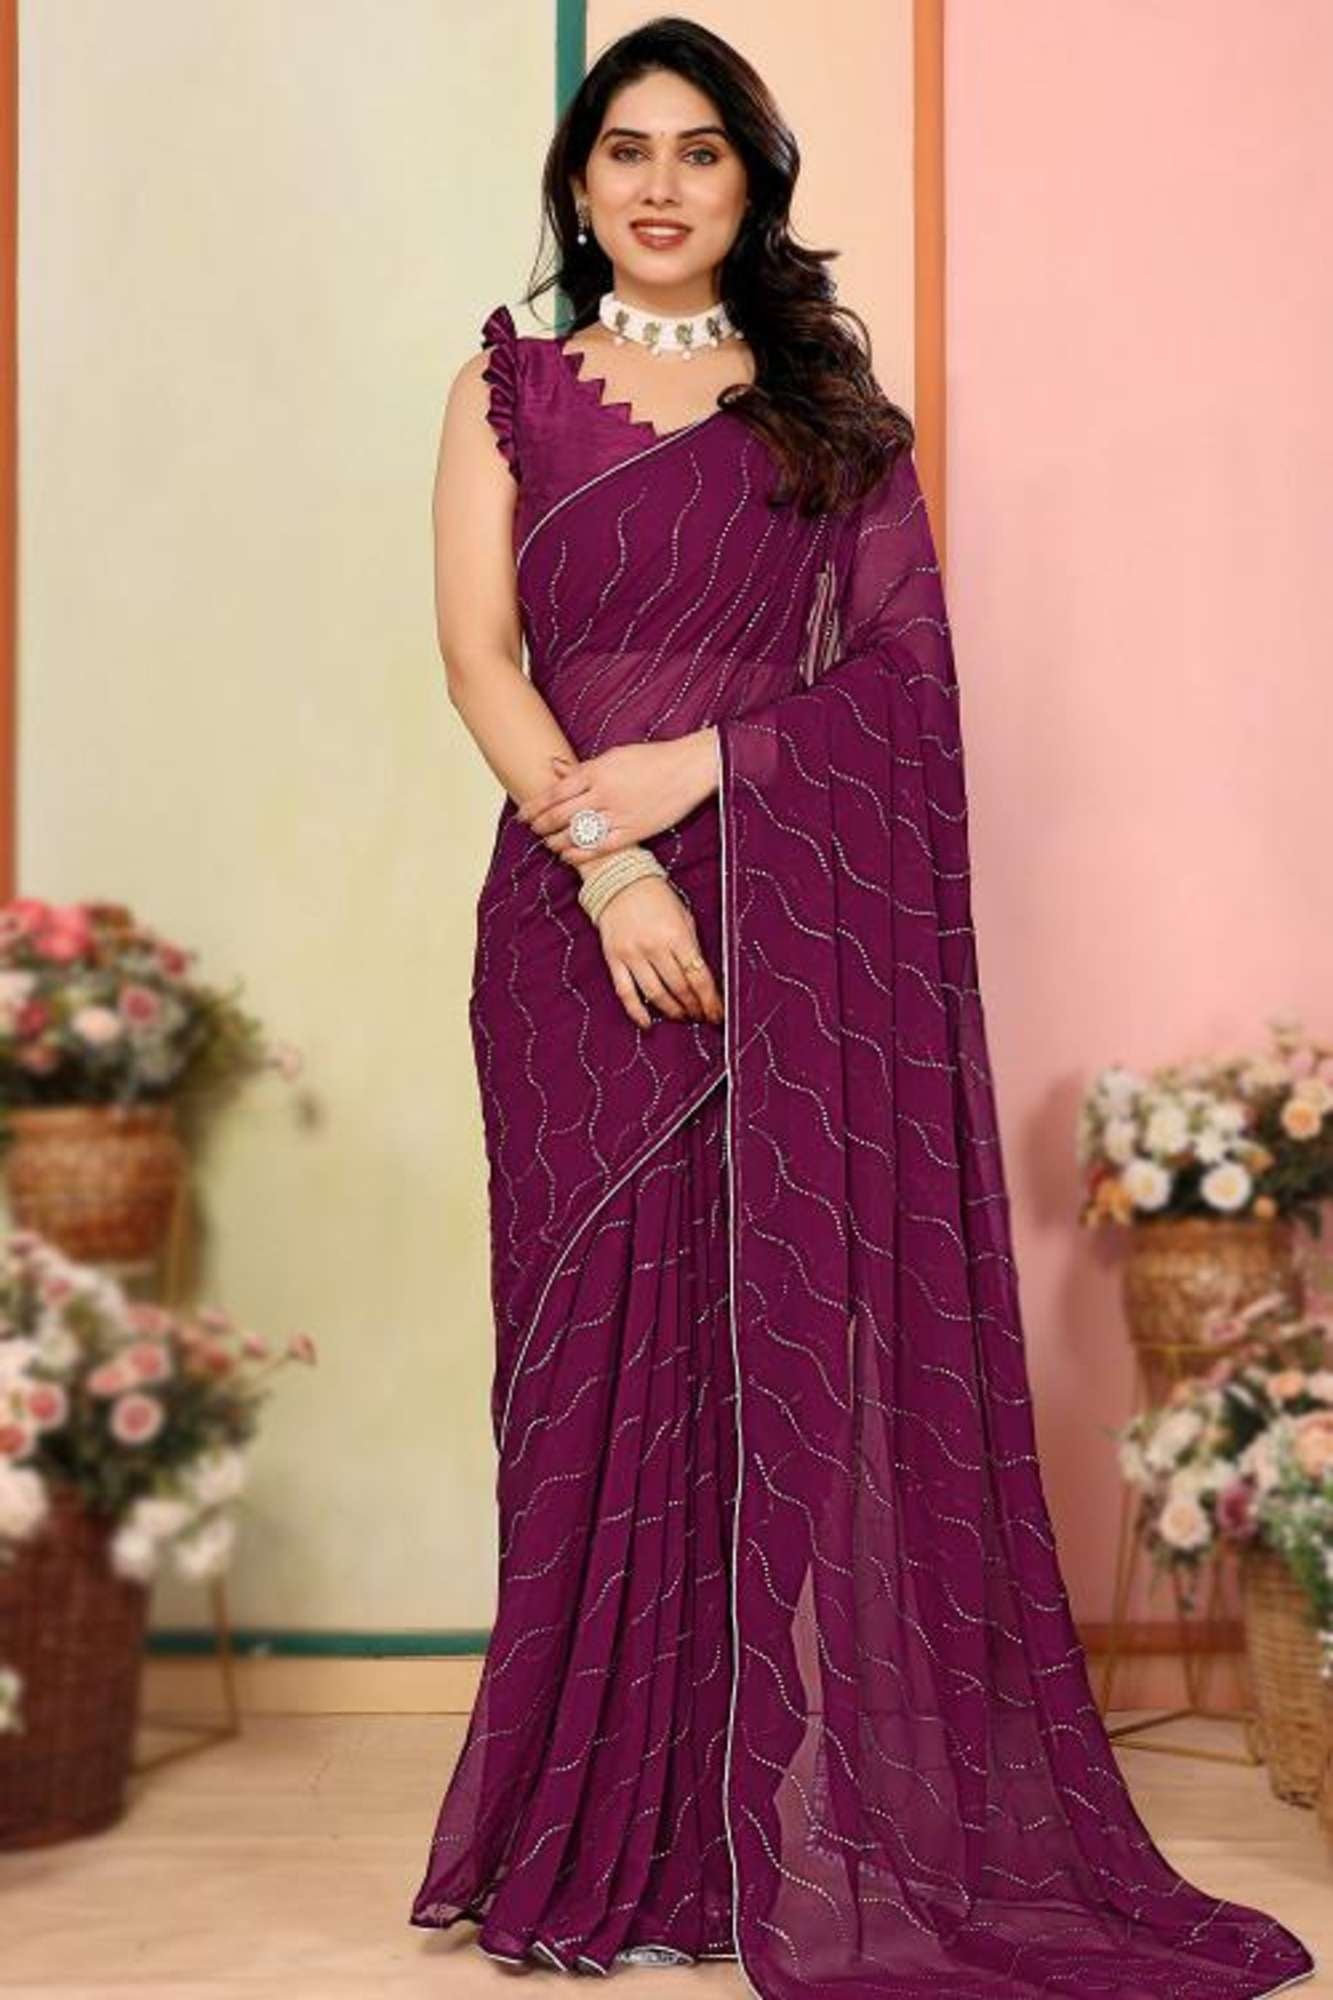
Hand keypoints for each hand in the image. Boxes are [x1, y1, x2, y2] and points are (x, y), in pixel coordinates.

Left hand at [515, 733, 716, 867]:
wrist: (688, 769)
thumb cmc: (652, 759)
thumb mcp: (613, 756)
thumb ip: (582, 767)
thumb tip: (554, 766)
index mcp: (597, 771)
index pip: (555, 793)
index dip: (535, 807)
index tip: (524, 815)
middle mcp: (604, 794)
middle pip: (561, 815)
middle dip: (542, 825)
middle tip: (533, 830)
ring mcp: (619, 815)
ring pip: (577, 834)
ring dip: (557, 842)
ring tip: (548, 844)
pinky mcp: (634, 832)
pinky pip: (600, 848)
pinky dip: (580, 854)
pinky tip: (568, 856)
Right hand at [594, 876, 722, 1029]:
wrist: (619, 880)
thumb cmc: (657, 898)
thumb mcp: (684, 917)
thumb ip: (692, 947)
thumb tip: (702, 980)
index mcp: (677, 935)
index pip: (698, 976)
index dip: (710, 1000)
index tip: (717, 1013)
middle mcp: (654, 947)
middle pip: (679, 988)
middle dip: (694, 1007)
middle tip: (702, 1017)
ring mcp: (632, 954)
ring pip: (656, 994)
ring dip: (673, 1011)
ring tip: (683, 1017)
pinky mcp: (614, 959)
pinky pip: (626, 992)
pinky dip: (637, 1011)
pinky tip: (648, 1023)